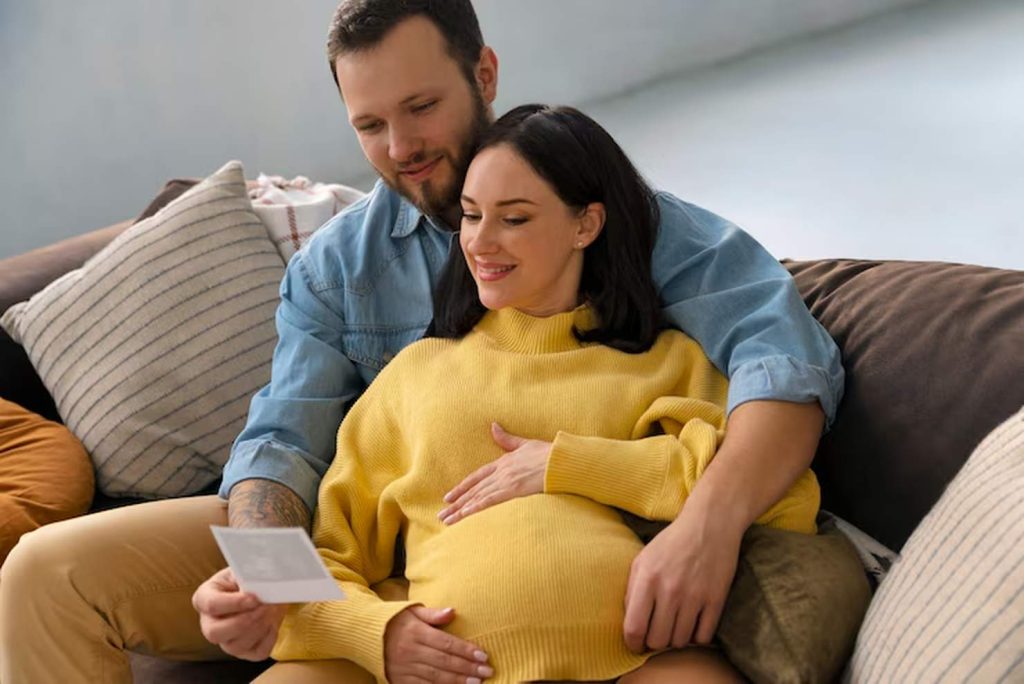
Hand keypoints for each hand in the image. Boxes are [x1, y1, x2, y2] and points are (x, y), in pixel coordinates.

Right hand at [192, 567, 287, 660]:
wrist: (262, 589)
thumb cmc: (248, 577)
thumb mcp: (244, 569)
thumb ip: (247, 573)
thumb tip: (259, 579)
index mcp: (204, 598)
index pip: (211, 604)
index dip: (234, 603)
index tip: (254, 598)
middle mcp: (210, 623)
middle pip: (214, 633)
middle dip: (243, 621)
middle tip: (264, 606)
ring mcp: (226, 641)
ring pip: (235, 646)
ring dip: (258, 628)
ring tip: (271, 610)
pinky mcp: (245, 651)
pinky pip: (256, 653)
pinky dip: (269, 638)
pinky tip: (273, 622)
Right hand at [384, 605, 493, 682]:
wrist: (365, 635)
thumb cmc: (395, 620)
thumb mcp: (412, 610)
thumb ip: (433, 614)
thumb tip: (453, 612)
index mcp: (416, 632)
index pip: (447, 643)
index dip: (466, 650)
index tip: (484, 656)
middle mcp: (410, 651)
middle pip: (444, 662)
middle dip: (468, 668)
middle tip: (487, 672)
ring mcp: (404, 668)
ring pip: (436, 677)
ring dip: (458, 681)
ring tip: (476, 683)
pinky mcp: (399, 679)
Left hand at [438, 423, 549, 524]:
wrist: (562, 459)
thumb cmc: (548, 453)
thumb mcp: (524, 443)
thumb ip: (507, 438)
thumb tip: (493, 425)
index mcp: (502, 462)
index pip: (476, 477)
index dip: (462, 488)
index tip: (448, 497)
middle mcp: (500, 472)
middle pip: (473, 490)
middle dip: (456, 503)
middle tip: (441, 515)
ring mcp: (506, 481)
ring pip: (477, 497)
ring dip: (460, 510)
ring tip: (446, 520)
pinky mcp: (513, 490)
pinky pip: (490, 501)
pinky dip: (475, 508)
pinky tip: (464, 516)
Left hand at [622, 506, 741, 652]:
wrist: (709, 524)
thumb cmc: (672, 543)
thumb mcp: (642, 559)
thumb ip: (632, 590)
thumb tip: (630, 623)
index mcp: (647, 579)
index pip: (634, 628)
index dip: (633, 643)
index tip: (636, 644)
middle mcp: (670, 590)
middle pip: (658, 640)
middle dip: (655, 641)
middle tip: (657, 632)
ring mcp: (695, 596)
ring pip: (681, 642)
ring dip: (676, 639)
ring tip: (675, 625)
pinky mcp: (716, 599)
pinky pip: (703, 637)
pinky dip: (697, 637)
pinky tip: (693, 624)